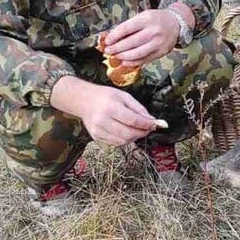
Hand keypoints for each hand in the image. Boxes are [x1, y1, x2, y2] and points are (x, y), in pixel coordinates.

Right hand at [51, 76, 165, 146]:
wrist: (84, 101)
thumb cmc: (106, 96)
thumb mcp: (124, 96)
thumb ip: (139, 109)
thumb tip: (151, 120)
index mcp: (111, 108)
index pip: (133, 121)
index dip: (146, 124)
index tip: (155, 124)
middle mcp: (103, 121)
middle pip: (129, 134)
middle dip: (142, 133)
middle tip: (149, 128)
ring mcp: (98, 131)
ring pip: (123, 141)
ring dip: (135, 138)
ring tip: (139, 130)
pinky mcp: (96, 137)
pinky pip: (115, 143)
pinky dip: (125, 140)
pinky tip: (128, 132)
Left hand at [103, 9, 180, 65]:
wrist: (175, 24)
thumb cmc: (156, 19)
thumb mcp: (143, 16)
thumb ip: (129, 26)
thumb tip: (112, 37)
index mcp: (147, 19)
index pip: (127, 28)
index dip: (115, 36)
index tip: (107, 41)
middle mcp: (154, 31)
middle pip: (131, 42)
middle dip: (117, 48)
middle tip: (109, 50)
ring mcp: (158, 43)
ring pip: (137, 53)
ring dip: (123, 56)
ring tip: (116, 56)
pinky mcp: (161, 52)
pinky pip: (144, 60)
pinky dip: (132, 62)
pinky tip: (125, 61)